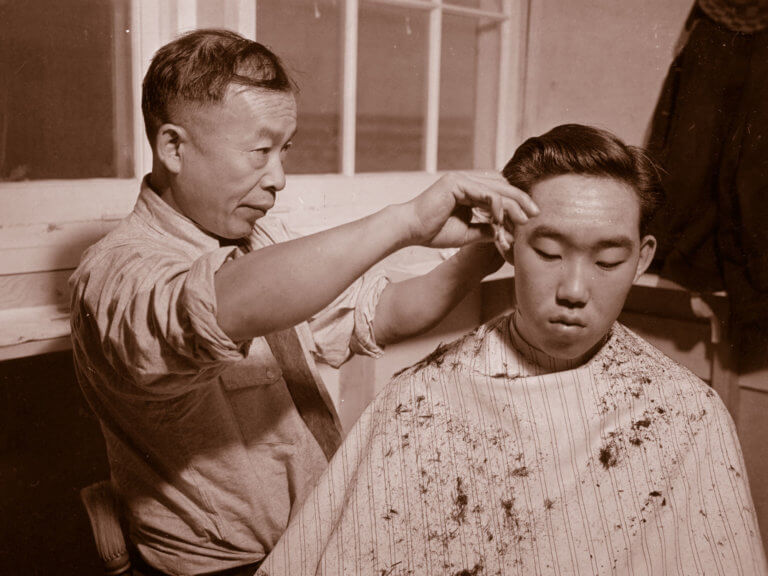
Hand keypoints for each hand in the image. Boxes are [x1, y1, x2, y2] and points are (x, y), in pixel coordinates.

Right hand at [402, 171, 537, 248]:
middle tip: (536, 212)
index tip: (530, 216)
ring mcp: (461, 179)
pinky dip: (496, 205)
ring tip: (525, 218)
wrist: (410, 230)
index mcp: (467, 190)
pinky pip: (484, 193)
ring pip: (496, 189)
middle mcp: (465, 181)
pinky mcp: (456, 183)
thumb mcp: (467, 232)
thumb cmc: (432, 231)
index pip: (498, 192)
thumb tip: (506, 233)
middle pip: (501, 187)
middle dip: (521, 200)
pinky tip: (502, 219)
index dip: (516, 203)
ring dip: (513, 204)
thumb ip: (486, 229)